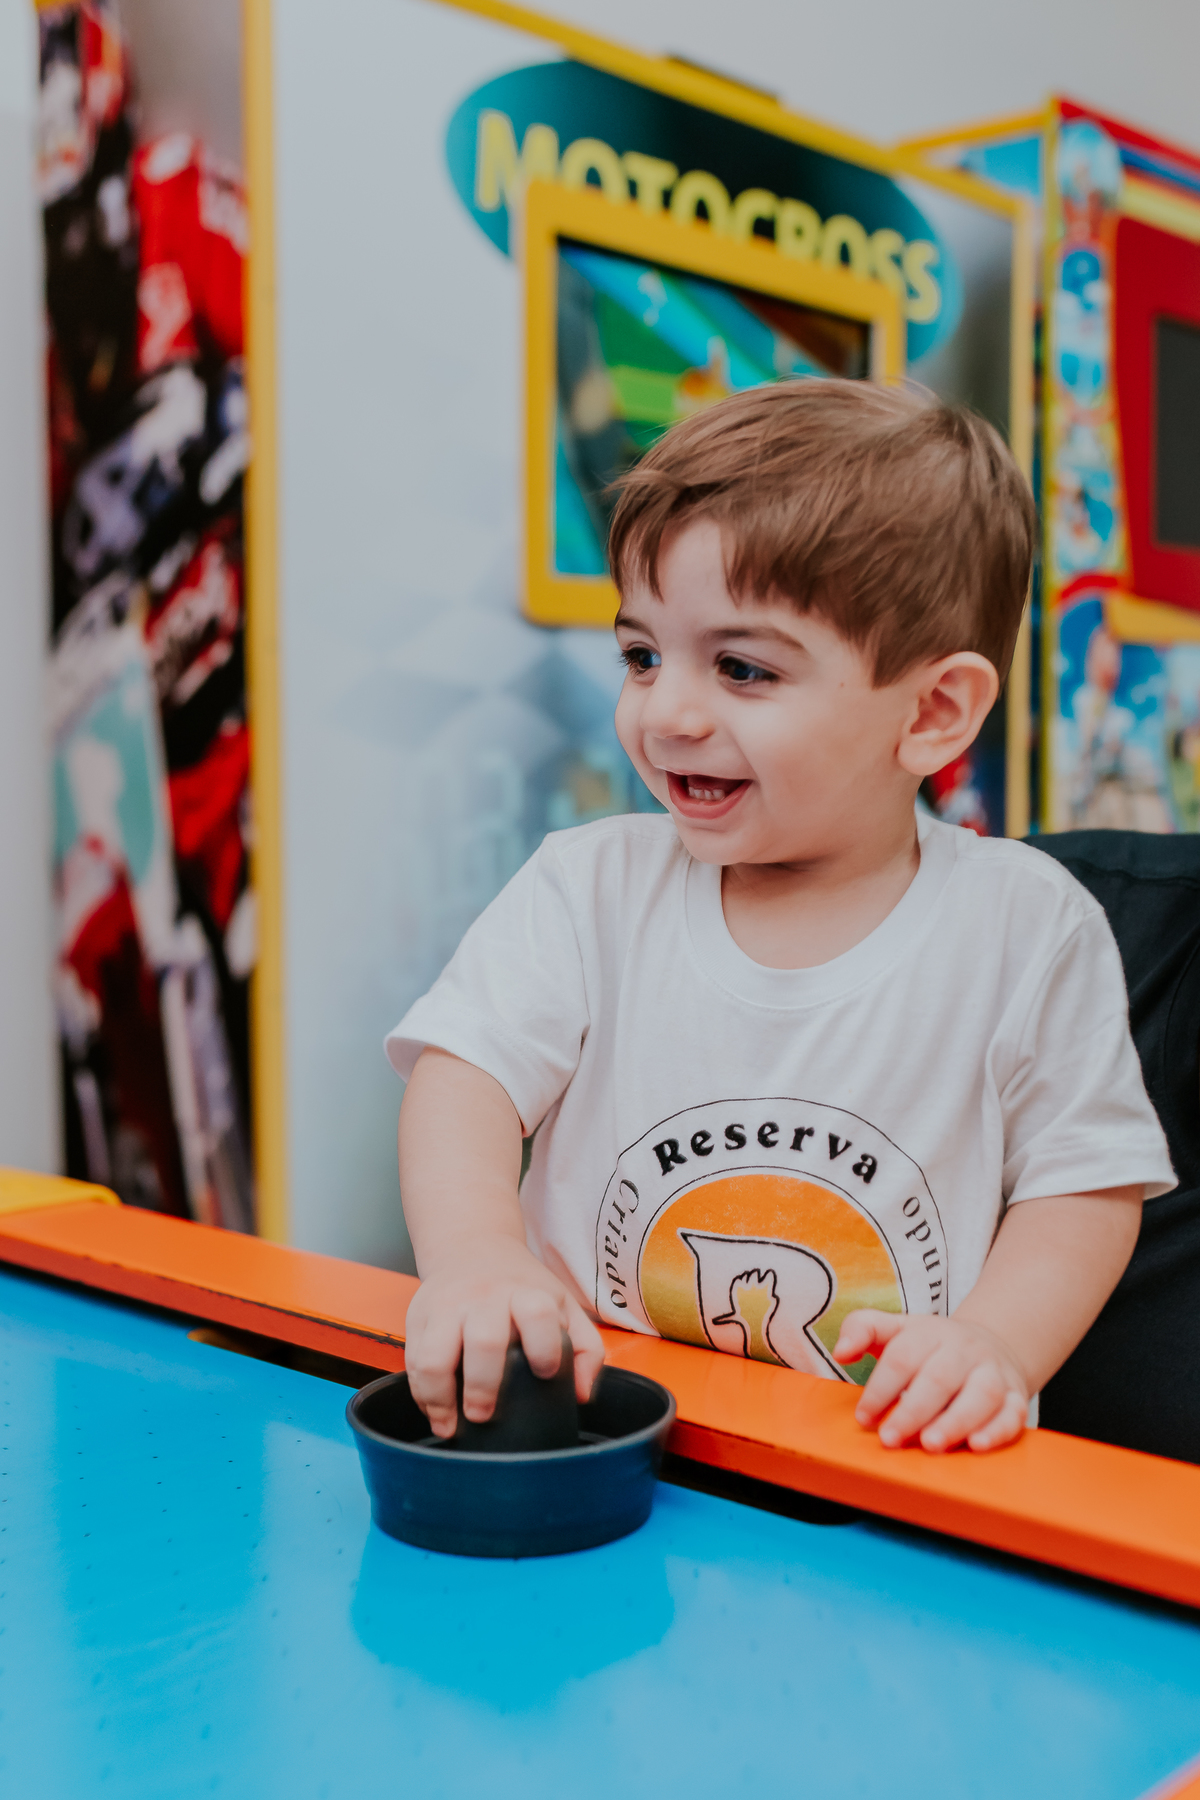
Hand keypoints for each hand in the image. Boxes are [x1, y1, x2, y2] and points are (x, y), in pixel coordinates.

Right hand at [403, 1235, 605, 1438]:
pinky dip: (421, 1394)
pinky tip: (435, 1412)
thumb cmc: (521, 1286)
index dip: (545, 1347)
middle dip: (483, 1385)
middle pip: (483, 1340)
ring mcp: (446, 1307)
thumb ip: (584, 1348)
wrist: (472, 1246)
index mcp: (526, 1293)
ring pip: (433, 1356)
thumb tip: (582, 1395)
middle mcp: (484, 1297)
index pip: (538, 1315)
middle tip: (484, 1415)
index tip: (546, 1374)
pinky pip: (413, 1361)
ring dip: (439, 1397)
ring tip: (449, 1425)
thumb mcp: (562, 1304)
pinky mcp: (418, 1317)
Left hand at [833, 1310, 1029, 1452]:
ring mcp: (993, 1372)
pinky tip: (977, 1445)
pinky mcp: (1016, 1396)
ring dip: (956, 1421)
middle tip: (890, 1439)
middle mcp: (964, 1351)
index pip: (902, 1357)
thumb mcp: (896, 1329)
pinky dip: (998, 1430)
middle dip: (913, 1411)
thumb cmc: (930, 1346)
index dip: (880, 1389)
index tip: (864, 1417)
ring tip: (931, 1445)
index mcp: (929, 1333)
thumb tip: (841, 1351)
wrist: (991, 1344)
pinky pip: (1014, 1412)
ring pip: (980, 1395)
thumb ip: (862, 1329)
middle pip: (939, 1377)